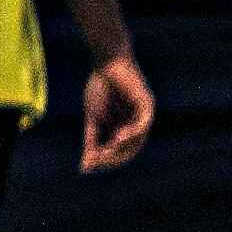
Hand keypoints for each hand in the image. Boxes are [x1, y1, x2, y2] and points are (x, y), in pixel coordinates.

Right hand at [79, 53, 154, 171]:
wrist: (106, 63)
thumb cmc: (100, 88)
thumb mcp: (92, 120)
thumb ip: (90, 143)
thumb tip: (84, 168)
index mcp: (123, 129)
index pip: (118, 153)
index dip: (105, 161)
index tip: (90, 164)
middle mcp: (136, 125)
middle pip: (129, 151)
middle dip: (114, 157)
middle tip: (98, 158)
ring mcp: (143, 115)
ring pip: (137, 140)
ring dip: (123, 147)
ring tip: (108, 148)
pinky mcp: (147, 104)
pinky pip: (143, 123)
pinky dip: (133, 132)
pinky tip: (119, 136)